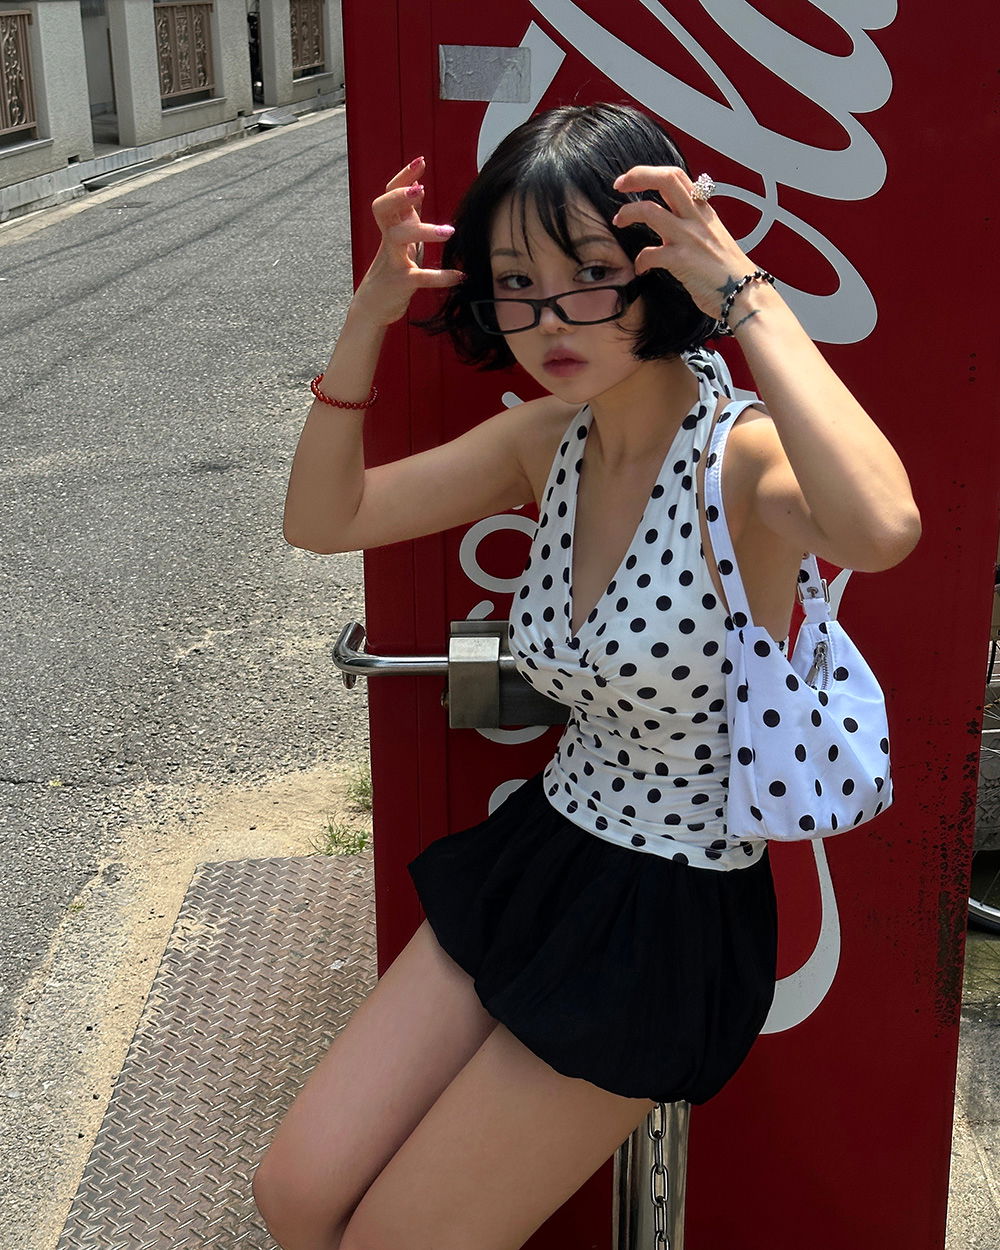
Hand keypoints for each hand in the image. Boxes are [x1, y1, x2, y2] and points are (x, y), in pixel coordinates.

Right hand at [351, 157, 465, 327]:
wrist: (373, 306)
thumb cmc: (391, 269)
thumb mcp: (401, 238)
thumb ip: (409, 215)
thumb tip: (417, 187)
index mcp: (391, 226)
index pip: (390, 193)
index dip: (403, 176)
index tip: (421, 161)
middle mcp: (388, 239)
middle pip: (383, 207)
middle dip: (400, 196)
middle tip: (420, 189)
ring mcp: (392, 259)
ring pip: (399, 236)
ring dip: (424, 230)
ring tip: (449, 231)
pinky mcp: (400, 282)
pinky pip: (420, 277)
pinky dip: (441, 276)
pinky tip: (460, 276)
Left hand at [610, 166, 756, 321]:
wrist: (745, 294)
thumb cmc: (728, 271)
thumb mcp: (713, 236)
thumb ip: (694, 224)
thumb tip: (674, 220)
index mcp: (703, 210)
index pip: (676, 176)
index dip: (650, 172)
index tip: (632, 179)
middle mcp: (696, 218)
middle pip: (665, 180)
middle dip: (637, 177)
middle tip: (619, 186)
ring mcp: (689, 237)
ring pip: (650, 210)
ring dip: (628, 213)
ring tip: (619, 221)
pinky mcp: (682, 260)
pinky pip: (649, 253)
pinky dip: (639, 261)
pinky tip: (640, 268)